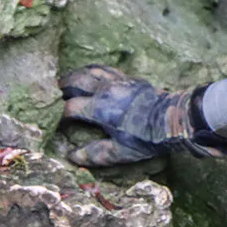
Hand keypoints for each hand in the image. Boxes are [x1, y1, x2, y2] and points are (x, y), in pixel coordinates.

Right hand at [59, 65, 226, 165]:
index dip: (59, 116)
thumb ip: (94, 154)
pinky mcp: (130, 78)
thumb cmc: (147, 138)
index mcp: (99, 108)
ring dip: (76, 75)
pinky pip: (106, 69)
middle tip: (52, 94)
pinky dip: (94, 71)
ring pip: (90, 71)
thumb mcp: (120, 152)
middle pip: (75, 81)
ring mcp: (118, 81)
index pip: (69, 107)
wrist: (174, 119)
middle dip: (61, 88)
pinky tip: (92, 75)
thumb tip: (72, 157)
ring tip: (67, 82)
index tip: (56, 123)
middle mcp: (106, 90)